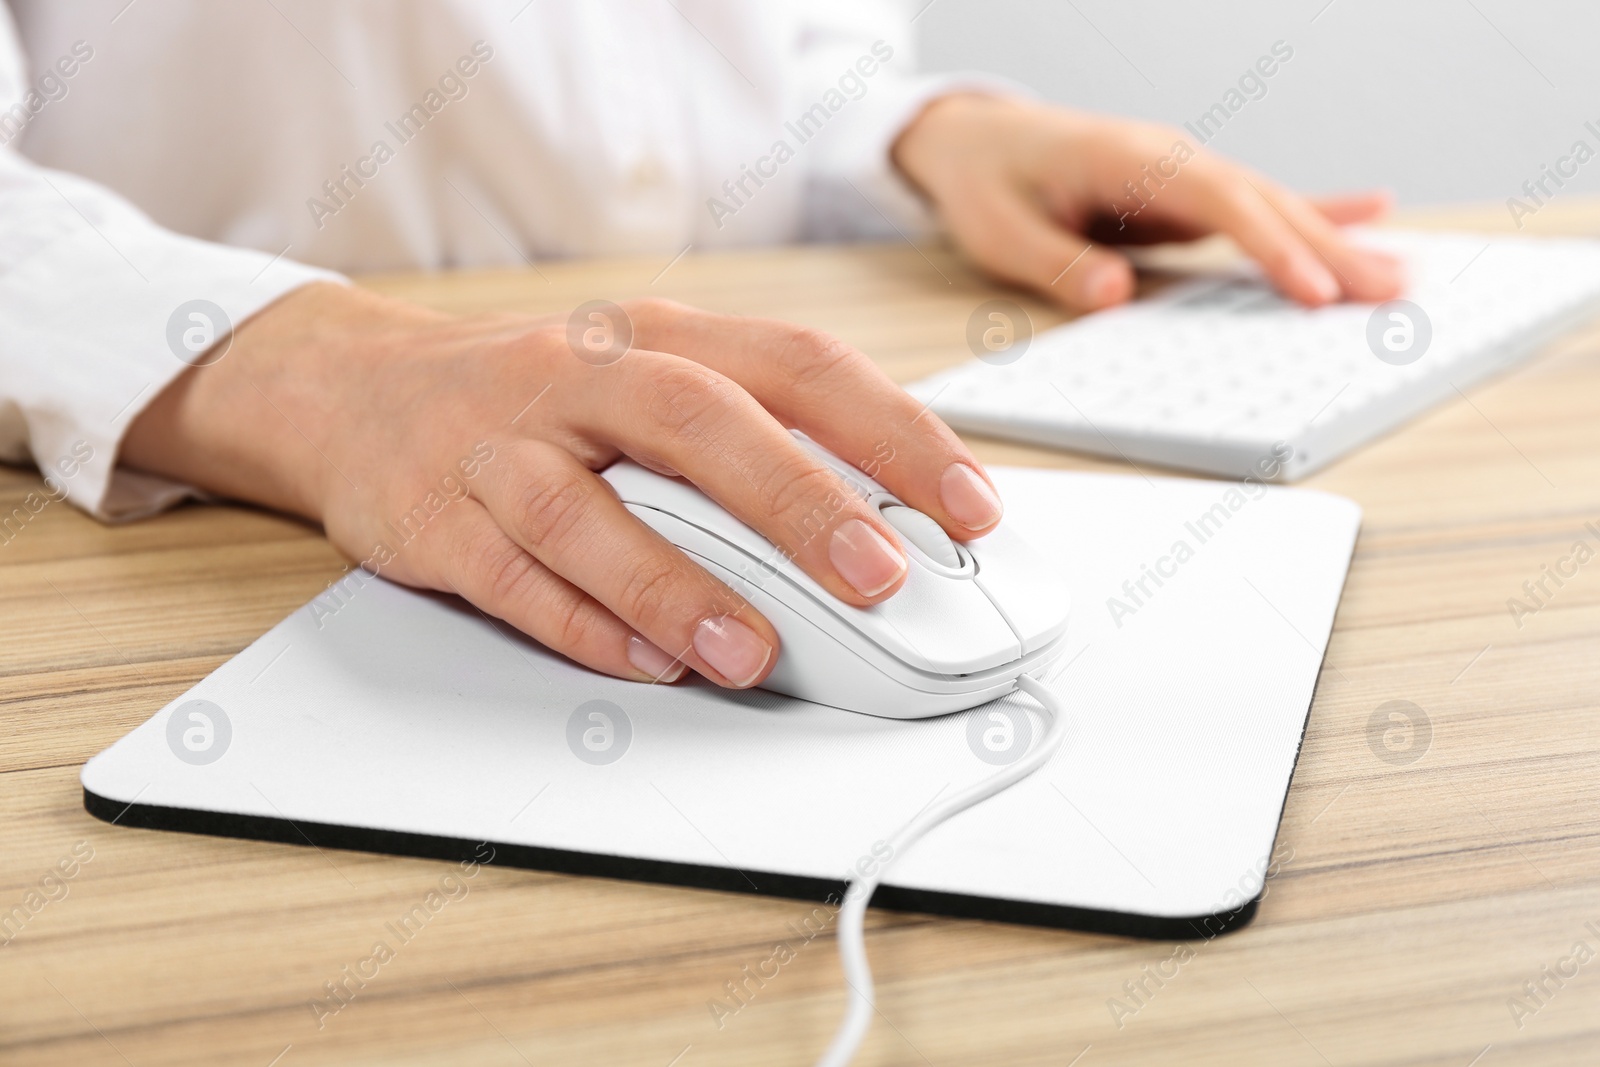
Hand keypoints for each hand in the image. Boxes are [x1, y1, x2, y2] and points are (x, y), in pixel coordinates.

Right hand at [121, 284, 1003, 688]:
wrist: (360, 391)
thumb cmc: (542, 398)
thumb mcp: (651, 383)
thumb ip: (757, 435)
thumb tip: (890, 521)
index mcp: (662, 335)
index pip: (799, 365)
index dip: (896, 433)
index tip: (970, 509)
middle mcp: (583, 374)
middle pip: (700, 421)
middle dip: (800, 500)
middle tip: (881, 577)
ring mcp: (502, 442)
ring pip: (589, 512)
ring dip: (677, 587)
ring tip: (753, 654)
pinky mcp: (437, 514)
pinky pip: (512, 577)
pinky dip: (581, 625)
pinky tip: (644, 663)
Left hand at [892, 94, 1405, 310]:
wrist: (978, 140)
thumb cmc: (987, 182)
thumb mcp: (1000, 230)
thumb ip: (1055, 263)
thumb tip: (1114, 294)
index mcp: (1131, 159)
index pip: (1218, 201)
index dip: (1271, 246)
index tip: (1314, 290)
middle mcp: (1173, 161)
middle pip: (1266, 204)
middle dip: (1332, 248)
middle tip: (1393, 291)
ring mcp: (1185, 177)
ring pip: (1274, 209)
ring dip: (1338, 241)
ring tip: (1400, 277)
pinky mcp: (1186, 198)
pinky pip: (1258, 210)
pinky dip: (1316, 213)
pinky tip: (1376, 213)